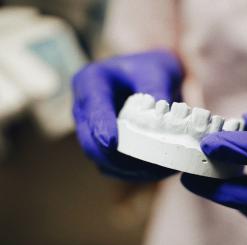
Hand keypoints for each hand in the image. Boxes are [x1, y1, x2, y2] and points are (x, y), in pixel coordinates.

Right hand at [73, 50, 183, 179]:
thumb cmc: (152, 70)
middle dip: (116, 158)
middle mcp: (84, 108)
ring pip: (101, 160)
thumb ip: (158, 91)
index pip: (92, 107)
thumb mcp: (158, 71)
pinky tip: (156, 172)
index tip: (111, 142)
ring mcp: (90, 130)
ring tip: (158, 171)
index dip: (100, 127)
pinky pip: (112, 167)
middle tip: (146, 166)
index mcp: (91, 82)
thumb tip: (163, 120)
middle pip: (89, 142)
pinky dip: (132, 173)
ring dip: (127, 170)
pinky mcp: (102, 146)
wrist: (151, 77)